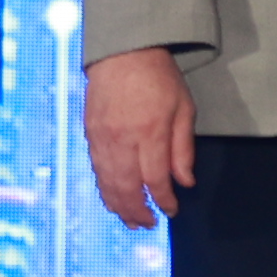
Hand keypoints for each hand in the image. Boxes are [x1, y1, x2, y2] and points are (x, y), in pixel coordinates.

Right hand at [88, 44, 201, 230]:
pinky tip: (113, 200)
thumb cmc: (159, 77)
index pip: (156, 179)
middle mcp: (123, 139)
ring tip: (130, 221)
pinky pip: (97, 170)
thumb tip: (185, 182)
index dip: (164, 200)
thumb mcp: (184, 108)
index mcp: (151, 132)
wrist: (122, 51)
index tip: (171, 211)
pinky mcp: (90, 135)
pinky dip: (104, 190)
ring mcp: (103, 138)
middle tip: (148, 225)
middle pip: (128, 188)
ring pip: (109, 183)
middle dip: (139, 211)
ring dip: (119, 207)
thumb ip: (183, 148)